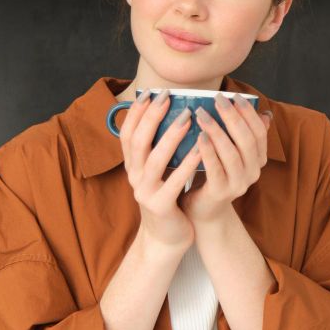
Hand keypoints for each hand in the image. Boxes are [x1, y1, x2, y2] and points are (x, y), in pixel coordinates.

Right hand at [118, 88, 201, 250]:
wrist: (166, 237)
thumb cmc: (168, 197)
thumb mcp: (159, 171)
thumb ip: (160, 148)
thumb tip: (173, 113)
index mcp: (132, 166)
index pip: (127, 134)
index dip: (135, 113)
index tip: (149, 92)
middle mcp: (133, 177)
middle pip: (137, 142)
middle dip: (151, 116)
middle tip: (167, 97)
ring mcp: (145, 192)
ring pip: (154, 159)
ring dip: (171, 136)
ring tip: (187, 117)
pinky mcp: (160, 206)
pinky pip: (174, 181)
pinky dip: (188, 163)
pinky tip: (201, 149)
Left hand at [181, 93, 272, 224]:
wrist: (202, 209)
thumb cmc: (213, 173)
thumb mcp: (230, 151)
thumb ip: (242, 134)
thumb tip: (264, 113)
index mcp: (258, 159)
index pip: (259, 131)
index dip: (248, 112)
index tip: (234, 95)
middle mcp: (253, 172)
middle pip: (246, 139)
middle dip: (232, 116)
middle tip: (218, 99)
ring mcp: (239, 184)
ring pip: (231, 153)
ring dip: (217, 130)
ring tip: (202, 113)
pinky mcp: (221, 193)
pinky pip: (216, 168)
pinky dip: (208, 151)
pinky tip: (199, 136)